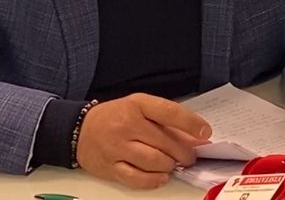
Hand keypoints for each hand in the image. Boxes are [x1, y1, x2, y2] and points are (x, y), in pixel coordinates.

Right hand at [75, 93, 210, 188]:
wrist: (78, 129)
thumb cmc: (116, 116)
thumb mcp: (140, 107)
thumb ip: (166, 118)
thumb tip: (196, 136)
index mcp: (137, 105)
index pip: (169, 113)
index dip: (191, 123)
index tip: (205, 133)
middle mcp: (127, 125)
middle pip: (165, 142)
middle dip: (184, 152)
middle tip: (190, 156)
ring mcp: (117, 148)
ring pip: (153, 161)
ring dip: (170, 165)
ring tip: (173, 164)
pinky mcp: (109, 167)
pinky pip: (136, 178)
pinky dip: (153, 180)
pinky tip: (161, 177)